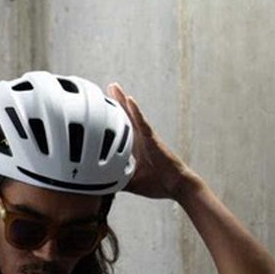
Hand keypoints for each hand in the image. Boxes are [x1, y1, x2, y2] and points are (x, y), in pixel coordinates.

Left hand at [107, 82, 197, 199]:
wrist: (176, 187)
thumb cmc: (157, 184)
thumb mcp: (130, 183)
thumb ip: (115, 180)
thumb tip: (98, 186)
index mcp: (133, 148)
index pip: (120, 129)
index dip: (111, 118)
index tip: (98, 106)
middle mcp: (139, 139)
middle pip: (125, 117)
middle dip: (116, 102)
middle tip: (106, 87)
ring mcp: (147, 137)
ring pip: (133, 115)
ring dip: (123, 100)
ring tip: (113, 87)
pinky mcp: (153, 139)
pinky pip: (143, 123)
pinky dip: (136, 111)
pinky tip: (129, 100)